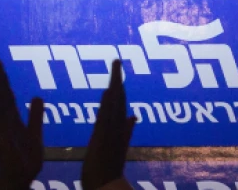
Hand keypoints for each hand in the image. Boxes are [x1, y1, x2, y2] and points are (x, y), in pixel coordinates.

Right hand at [0, 51, 43, 189]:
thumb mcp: (35, 134)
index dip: (1, 76)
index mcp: (11, 118)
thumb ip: (36, 117)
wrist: (19, 181)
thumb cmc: (25, 160)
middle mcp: (3, 122)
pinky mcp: (3, 142)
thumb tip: (37, 96)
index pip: (5, 93)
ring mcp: (2, 131)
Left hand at [82, 60, 135, 189]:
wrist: (107, 186)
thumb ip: (127, 131)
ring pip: (114, 105)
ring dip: (114, 85)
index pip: (119, 103)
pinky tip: (107, 91)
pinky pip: (106, 117)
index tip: (117, 71)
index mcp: (118, 129)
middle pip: (118, 99)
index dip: (118, 86)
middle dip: (117, 79)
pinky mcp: (103, 139)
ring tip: (115, 68)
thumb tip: (134, 117)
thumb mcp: (118, 147)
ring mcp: (111, 133)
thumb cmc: (108, 170)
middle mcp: (117, 128)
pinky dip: (108, 104)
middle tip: (116, 60)